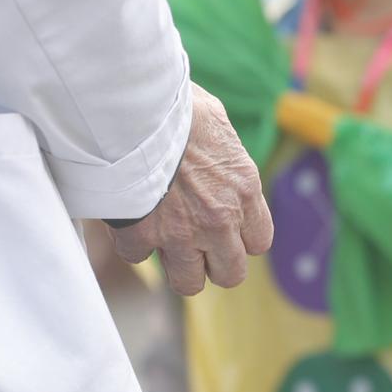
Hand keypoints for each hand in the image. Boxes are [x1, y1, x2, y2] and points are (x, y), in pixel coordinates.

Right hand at [108, 83, 269, 295]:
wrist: (136, 109)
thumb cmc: (176, 107)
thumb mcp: (218, 124)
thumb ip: (223, 156)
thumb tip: (216, 155)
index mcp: (244, 190)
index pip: (259, 242)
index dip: (241, 240)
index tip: (226, 229)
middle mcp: (220, 219)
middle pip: (230, 274)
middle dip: (214, 264)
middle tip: (197, 246)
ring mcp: (181, 232)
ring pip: (188, 283)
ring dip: (177, 267)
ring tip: (166, 244)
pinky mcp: (143, 235)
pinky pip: (138, 258)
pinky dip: (134, 244)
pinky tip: (132, 221)